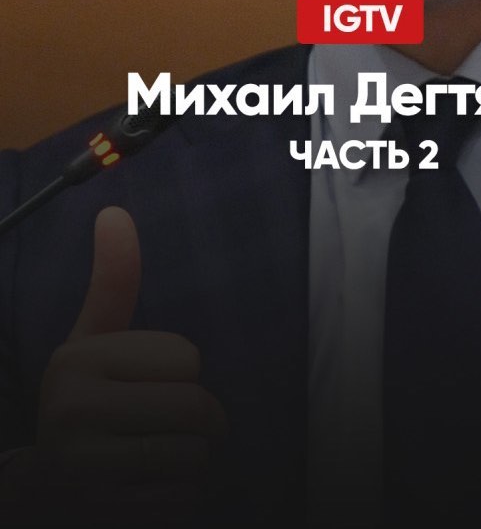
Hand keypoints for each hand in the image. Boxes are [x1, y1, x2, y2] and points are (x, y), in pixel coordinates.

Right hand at [32, 206, 226, 525]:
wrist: (44, 489)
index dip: (185, 374)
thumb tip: (114, 213)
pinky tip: (152, 492)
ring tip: (167, 459)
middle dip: (205, 424)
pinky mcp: (100, 511)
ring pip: (193, 458)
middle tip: (186, 429)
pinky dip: (180, 500)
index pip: (186, 358)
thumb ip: (113, 281)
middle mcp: (70, 412)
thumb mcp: (95, 340)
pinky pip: (179, 502)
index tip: (157, 384)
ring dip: (196, 464)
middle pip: (195, 408)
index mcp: (76, 361)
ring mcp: (82, 469)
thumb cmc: (88, 400)